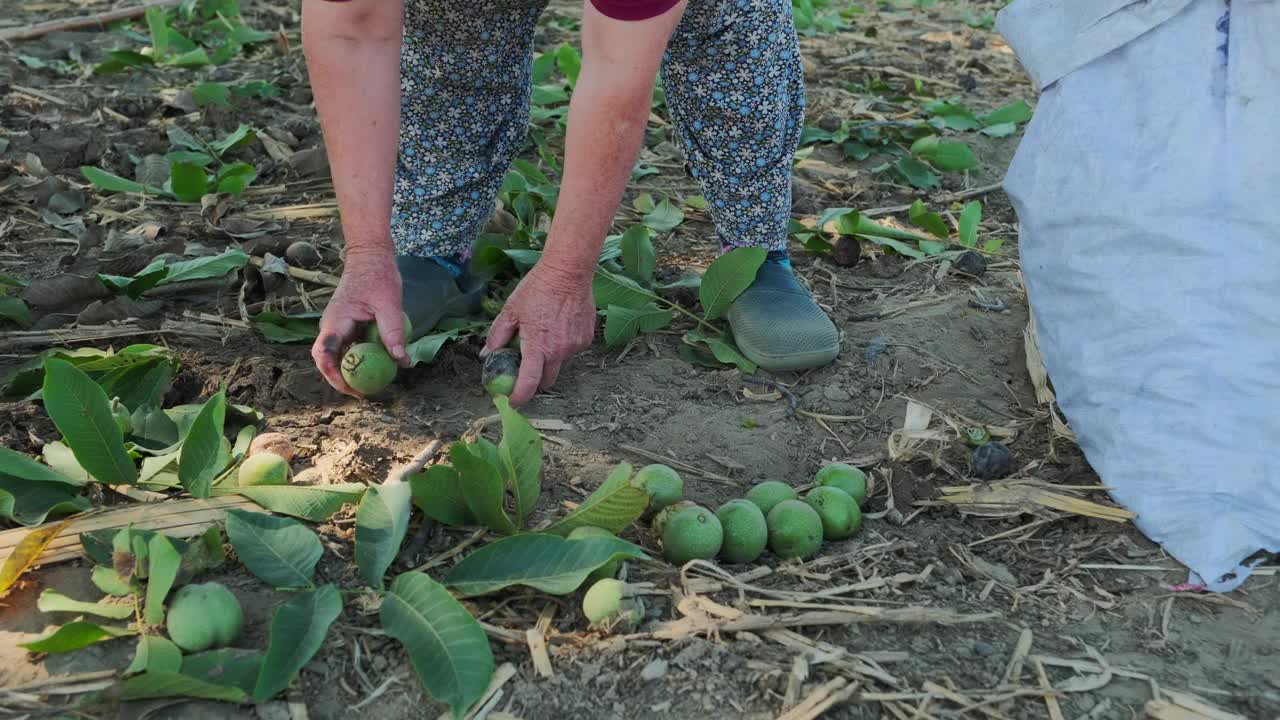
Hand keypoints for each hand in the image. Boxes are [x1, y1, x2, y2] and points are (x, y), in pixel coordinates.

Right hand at [312, 250, 408, 397]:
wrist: (370, 256)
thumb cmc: (378, 275)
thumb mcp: (390, 304)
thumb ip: (394, 332)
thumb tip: (402, 362)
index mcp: (336, 321)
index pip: (324, 353)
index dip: (334, 375)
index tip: (352, 389)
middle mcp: (331, 326)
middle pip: (328, 360)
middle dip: (341, 380)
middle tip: (363, 395)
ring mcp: (338, 327)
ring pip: (338, 356)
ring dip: (351, 371)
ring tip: (370, 385)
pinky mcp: (347, 326)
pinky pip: (350, 347)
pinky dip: (360, 358)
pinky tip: (376, 365)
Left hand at [482, 261, 595, 405]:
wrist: (569, 272)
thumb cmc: (537, 289)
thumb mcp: (511, 311)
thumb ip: (497, 336)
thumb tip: (486, 355)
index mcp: (538, 346)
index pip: (528, 384)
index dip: (519, 397)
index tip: (512, 401)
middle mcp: (559, 351)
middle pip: (546, 381)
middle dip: (535, 381)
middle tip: (525, 371)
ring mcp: (575, 346)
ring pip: (560, 365)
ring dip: (550, 361)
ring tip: (544, 339)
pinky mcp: (586, 339)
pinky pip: (572, 352)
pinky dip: (563, 348)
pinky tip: (558, 329)